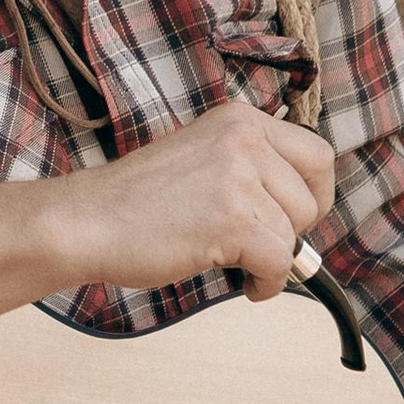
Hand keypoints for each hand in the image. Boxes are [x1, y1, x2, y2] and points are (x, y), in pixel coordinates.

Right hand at [53, 100, 336, 301]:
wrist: (86, 221)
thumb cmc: (136, 202)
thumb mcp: (203, 158)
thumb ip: (250, 170)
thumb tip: (305, 212)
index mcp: (240, 120)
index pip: (317, 154)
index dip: (312, 194)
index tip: (293, 217)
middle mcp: (244, 140)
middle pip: (309, 199)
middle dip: (290, 231)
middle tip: (255, 243)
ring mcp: (238, 178)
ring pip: (293, 235)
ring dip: (270, 259)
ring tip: (233, 262)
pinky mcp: (232, 220)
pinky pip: (279, 263)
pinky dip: (266, 283)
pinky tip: (244, 284)